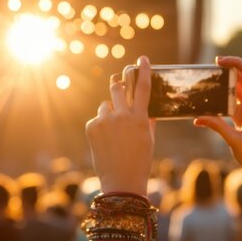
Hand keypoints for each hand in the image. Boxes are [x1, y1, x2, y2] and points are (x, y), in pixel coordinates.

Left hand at [85, 56, 153, 194]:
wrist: (121, 181)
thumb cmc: (139, 162)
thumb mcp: (148, 139)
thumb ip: (147, 120)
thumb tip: (146, 108)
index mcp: (140, 118)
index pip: (143, 88)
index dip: (144, 71)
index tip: (143, 59)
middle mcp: (122, 116)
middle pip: (117, 89)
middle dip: (118, 85)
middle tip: (118, 85)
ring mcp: (105, 121)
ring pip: (105, 106)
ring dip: (109, 112)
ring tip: (113, 133)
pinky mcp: (92, 127)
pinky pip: (97, 119)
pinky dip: (100, 126)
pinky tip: (105, 142)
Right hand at [194, 56, 241, 174]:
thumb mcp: (233, 140)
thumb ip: (216, 126)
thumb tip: (197, 118)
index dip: (237, 63)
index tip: (220, 61)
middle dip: (231, 67)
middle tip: (214, 65)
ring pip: (241, 86)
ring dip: (228, 80)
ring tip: (211, 77)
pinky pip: (237, 99)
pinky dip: (226, 94)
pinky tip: (214, 95)